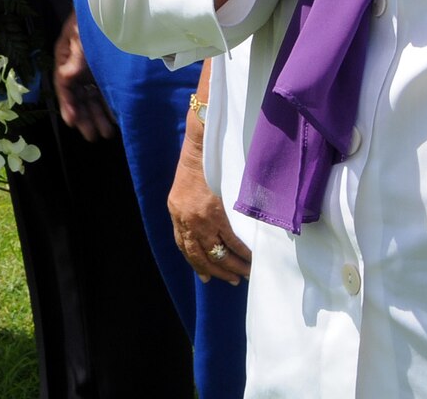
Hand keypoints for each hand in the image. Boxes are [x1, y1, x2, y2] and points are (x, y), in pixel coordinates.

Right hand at [52, 14, 115, 142]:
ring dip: (96, 115)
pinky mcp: (105, 70)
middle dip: (84, 116)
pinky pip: (103, 91)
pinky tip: (115, 118)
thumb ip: (77, 55)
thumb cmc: (95, 16)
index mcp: (65, 55)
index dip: (67, 104)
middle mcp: (76, 65)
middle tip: (93, 136)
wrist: (113, 3)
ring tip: (106, 133)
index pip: (63, 84)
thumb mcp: (83, 34)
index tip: (72, 121)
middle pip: (77, 95)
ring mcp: (91, 68)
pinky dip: (108, 105)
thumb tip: (67, 76)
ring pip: (90, 96)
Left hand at [170, 111, 250, 284]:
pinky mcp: (215, 213)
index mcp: (176, 213)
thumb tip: (204, 227)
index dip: (196, 264)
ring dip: (232, 266)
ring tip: (244, 274)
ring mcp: (200, 218)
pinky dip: (241, 251)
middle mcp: (185, 220)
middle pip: (199, 255)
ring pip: (216, 252)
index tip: (206, 276)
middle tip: (230, 280)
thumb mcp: (185, 190)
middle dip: (215, 271)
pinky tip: (250, 258)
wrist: (200, 147)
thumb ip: (190, 210)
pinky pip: (230, 239)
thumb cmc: (196, 164)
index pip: (184, 246)